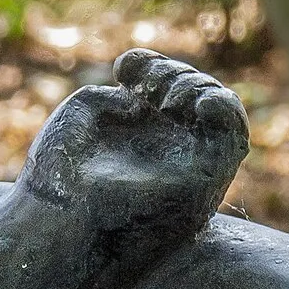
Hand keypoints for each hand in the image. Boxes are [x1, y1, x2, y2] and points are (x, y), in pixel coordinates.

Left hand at [20, 50, 249, 239]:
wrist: (56, 221)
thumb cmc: (57, 177)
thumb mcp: (84, 114)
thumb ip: (116, 93)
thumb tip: (142, 95)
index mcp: (139, 137)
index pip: (165, 90)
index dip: (153, 67)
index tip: (123, 68)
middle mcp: (167, 153)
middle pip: (195, 95)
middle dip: (176, 75)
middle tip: (146, 85)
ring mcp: (186, 167)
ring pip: (220, 113)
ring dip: (199, 89)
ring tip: (167, 97)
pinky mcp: (203, 184)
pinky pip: (232, 141)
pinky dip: (225, 111)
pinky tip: (198, 104)